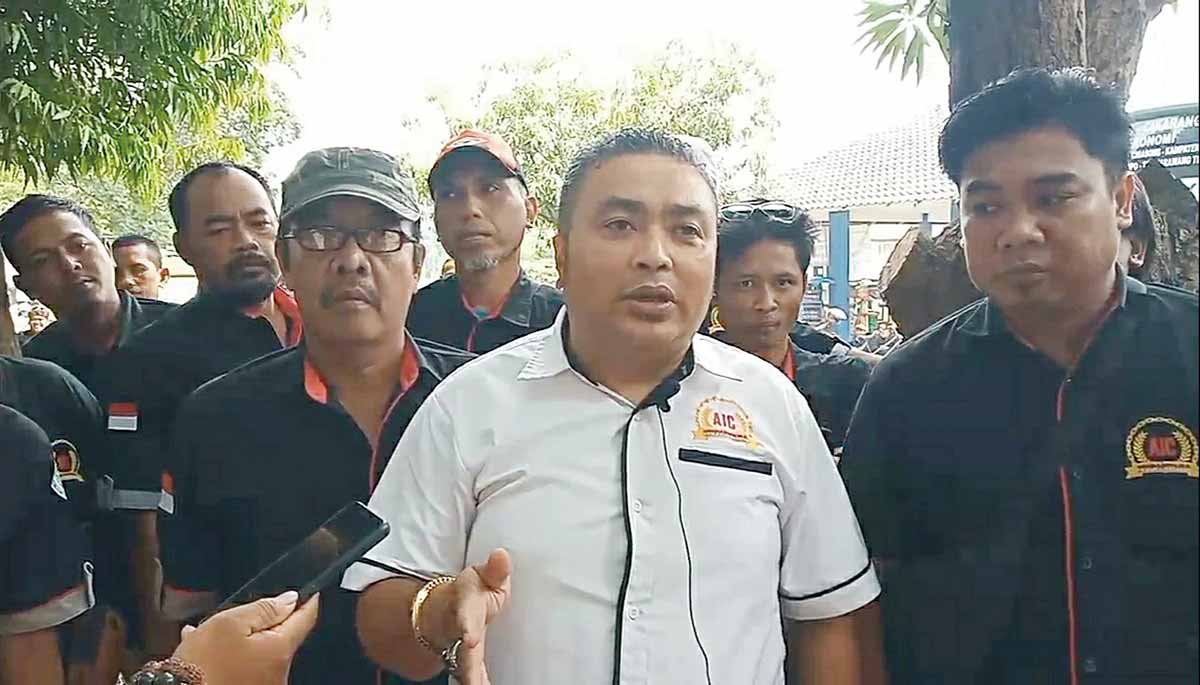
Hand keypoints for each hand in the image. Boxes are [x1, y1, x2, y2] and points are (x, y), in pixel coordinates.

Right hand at [172, 592, 318, 684]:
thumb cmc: (202, 666)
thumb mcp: (229, 624)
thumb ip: (264, 608)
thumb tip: (290, 599)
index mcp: (279, 649)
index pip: (305, 618)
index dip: (307, 600)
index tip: (309, 590)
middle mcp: (278, 671)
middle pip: (281, 635)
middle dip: (263, 621)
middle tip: (242, 612)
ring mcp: (264, 683)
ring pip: (259, 651)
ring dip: (241, 640)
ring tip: (212, 634)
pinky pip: (244, 667)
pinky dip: (230, 657)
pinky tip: (208, 653)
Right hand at [430, 549, 512, 684]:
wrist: (448, 609)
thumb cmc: (470, 594)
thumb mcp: (482, 576)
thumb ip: (495, 570)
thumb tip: (502, 554)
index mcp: (466, 607)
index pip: (465, 616)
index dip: (467, 626)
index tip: (470, 638)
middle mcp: (461, 632)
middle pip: (464, 652)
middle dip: (468, 666)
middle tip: (473, 681)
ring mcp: (464, 650)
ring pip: (466, 669)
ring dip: (473, 679)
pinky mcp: (469, 663)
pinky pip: (475, 676)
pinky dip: (479, 682)